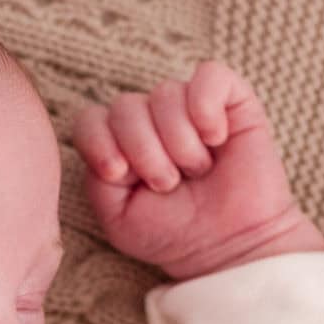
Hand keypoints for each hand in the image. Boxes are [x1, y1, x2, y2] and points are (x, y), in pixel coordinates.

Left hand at [70, 59, 323, 278]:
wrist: (230, 248)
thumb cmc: (173, 233)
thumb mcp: (118, 216)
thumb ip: (97, 177)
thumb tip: (113, 143)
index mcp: (119, 144)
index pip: (90, 119)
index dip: (100, 143)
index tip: (121, 176)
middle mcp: (152, 120)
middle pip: (125, 106)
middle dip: (144, 151)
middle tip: (168, 184)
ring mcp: (190, 107)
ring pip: (166, 93)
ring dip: (179, 142)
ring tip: (196, 171)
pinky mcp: (232, 101)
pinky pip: (210, 75)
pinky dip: (207, 107)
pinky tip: (216, 139)